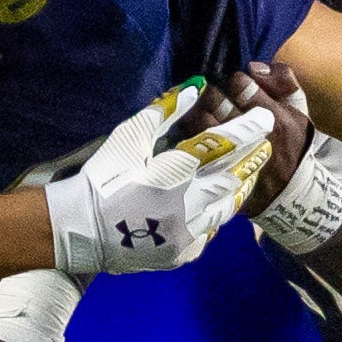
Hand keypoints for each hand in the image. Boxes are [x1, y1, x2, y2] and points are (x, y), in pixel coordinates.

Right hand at [44, 102, 272, 275]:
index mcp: (173, 172)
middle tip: (263, 147)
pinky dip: (214, 217)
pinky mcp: (181, 253)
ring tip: (245, 176)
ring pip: (228, 208)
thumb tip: (195, 88)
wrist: (77, 229)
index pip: (222, 144)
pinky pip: (208, 233)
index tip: (264, 117)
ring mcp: (186, 232)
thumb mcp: (127, 139)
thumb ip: (163, 114)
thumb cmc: (101, 178)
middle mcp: (187, 203)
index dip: (247, 129)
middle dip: (252, 160)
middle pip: (234, 177)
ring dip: (240, 188)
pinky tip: (212, 208)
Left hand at [198, 62, 316, 216]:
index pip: (243, 86)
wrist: (290, 189)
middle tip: (213, 98)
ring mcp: (229, 153)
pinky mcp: (213, 170)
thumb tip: (255, 65)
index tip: (236, 86)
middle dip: (211, 95)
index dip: (236, 82)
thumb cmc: (292, 142)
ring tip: (202, 113)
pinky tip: (190, 131)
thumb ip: (284, 82)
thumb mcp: (299, 111)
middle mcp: (250, 134)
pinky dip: (186, 133)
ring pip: (198, 121)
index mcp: (274, 116)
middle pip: (215, 101)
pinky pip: (189, 144)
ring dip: (196, 112)